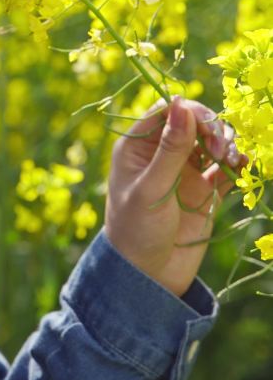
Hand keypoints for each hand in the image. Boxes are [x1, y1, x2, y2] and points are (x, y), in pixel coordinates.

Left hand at [104, 95, 248, 297]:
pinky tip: (243, 166)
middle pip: (193, 122)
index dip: (191, 112)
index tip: (208, 128)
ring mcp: (184, 171)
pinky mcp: (204, 190)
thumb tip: (181, 103)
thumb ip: (170, 149)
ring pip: (212, 143)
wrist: (148, 275)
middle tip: (221, 151)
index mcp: (138, 146)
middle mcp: (161, 153)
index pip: (167, 111)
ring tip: (232, 161)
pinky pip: (225, 169)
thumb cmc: (136, 229)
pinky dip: (237, 164)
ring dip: (227, 145)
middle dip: (213, 129)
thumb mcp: (151, 188)